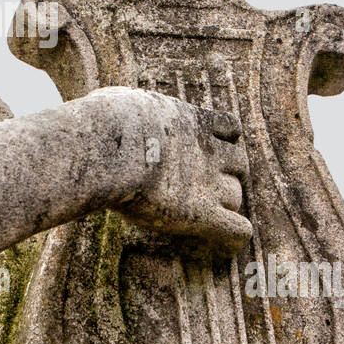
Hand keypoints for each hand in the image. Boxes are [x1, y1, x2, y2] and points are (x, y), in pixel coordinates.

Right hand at [95, 87, 253, 253]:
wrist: (110, 151)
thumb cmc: (104, 124)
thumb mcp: (118, 101)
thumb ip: (128, 106)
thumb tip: (112, 105)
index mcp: (193, 121)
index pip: (230, 128)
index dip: (222, 141)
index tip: (203, 151)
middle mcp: (209, 151)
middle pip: (239, 165)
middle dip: (225, 175)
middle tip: (199, 188)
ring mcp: (209, 184)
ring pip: (236, 197)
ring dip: (224, 206)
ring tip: (199, 215)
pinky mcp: (201, 214)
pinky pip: (238, 230)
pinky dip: (233, 236)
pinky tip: (220, 242)